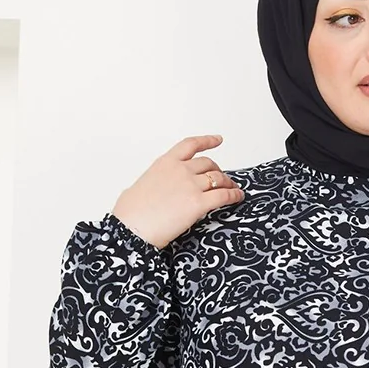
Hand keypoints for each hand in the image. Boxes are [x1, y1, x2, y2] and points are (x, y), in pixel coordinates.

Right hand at [111, 134, 243, 249]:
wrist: (132, 228)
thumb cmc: (131, 212)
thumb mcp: (139, 186)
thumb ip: (153, 182)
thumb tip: (153, 188)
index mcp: (165, 163)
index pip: (190, 145)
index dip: (207, 141)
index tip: (218, 140)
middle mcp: (180, 170)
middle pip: (208, 164)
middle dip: (218, 171)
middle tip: (223, 179)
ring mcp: (191, 185)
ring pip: (218, 178)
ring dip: (228, 183)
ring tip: (233, 189)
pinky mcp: (199, 203)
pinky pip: (223, 195)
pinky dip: (234, 195)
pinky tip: (238, 197)